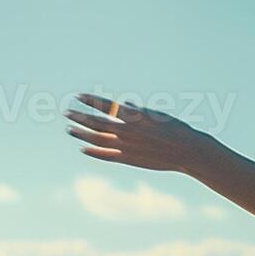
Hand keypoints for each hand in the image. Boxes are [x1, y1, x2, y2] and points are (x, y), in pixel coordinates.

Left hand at [65, 94, 215, 172]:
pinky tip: (83, 149)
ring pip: (97, 139)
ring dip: (81, 133)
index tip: (79, 96)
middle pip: (96, 122)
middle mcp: (126, 131)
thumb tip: (126, 105)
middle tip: (67, 112)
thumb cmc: (176, 130)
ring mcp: (126, 146)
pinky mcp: (128, 159)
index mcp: (133, 116)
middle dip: (79, 117)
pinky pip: (105, 156)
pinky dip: (93, 152)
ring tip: (69, 129)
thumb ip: (139, 112)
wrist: (187, 152)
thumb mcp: (158, 116)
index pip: (105, 106)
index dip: (91, 100)